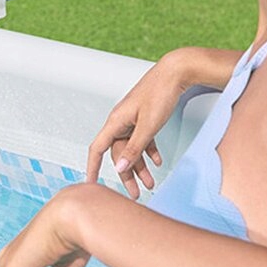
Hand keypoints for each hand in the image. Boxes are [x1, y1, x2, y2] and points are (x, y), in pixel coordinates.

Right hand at [86, 53, 191, 197]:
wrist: (176, 72)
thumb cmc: (161, 93)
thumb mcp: (149, 125)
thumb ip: (135, 147)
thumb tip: (120, 167)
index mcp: (116, 121)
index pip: (97, 149)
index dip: (92, 167)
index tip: (90, 184)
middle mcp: (121, 121)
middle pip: (118, 153)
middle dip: (127, 175)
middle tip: (136, 194)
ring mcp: (132, 120)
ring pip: (132, 148)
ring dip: (141, 167)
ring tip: (152, 184)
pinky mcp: (144, 118)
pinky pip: (143, 140)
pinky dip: (149, 152)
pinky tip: (158, 162)